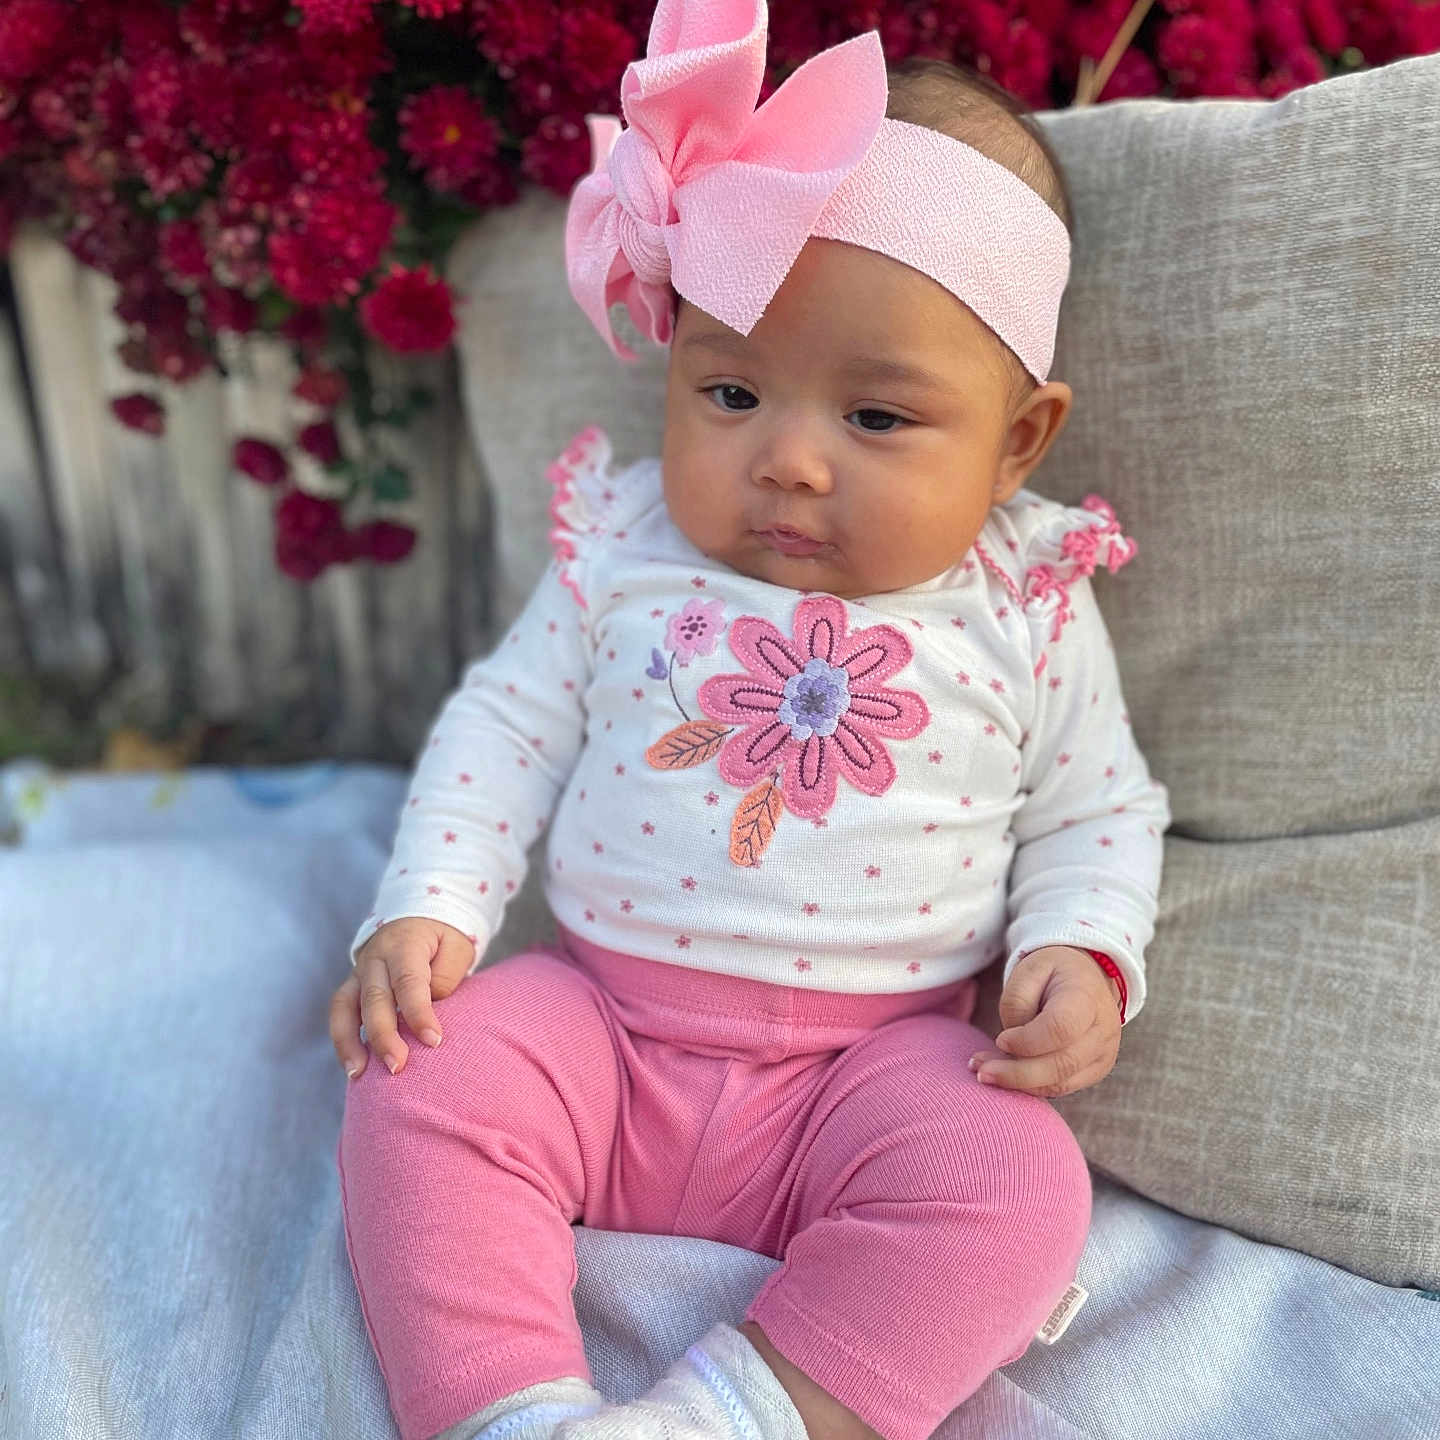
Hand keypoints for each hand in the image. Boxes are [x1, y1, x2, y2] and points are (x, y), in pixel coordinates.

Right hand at [330, 918, 475, 1079]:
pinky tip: (354, 1067)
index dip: (419, 1013)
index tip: (434, 1042)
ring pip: (346, 1007)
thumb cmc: (444, 938)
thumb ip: (445, 976)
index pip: (408, 981)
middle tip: (397, 1067)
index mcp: (404, 944)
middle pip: (374, 998)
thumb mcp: (457, 947)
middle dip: (383, 1036)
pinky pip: (340, 1013)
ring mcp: (359, 972)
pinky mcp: (353, 986)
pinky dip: (343, 1040)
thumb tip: (430, 1009)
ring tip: (358, 1075)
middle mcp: (375, 958)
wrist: (419, 918)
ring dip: (350, 1043)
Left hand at [967, 945, 1122, 1097]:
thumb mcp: (1028, 970)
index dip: (1026, 1041)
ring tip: (986, 1072)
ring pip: (1060, 1083)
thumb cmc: (1052, 972)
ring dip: (1019, 1084)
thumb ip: (1016, 1004)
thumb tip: (1010, 1048)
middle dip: (1016, 1073)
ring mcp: (1103, 1054)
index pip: (1060, 1029)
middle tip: (980, 1070)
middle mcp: (1102, 1030)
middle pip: (1061, 1064)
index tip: (1000, 1039)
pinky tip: (1006, 1076)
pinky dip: (1030, 1087)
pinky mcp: (1095, 1071)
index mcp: (1087, 997)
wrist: (1085, 978)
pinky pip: (1061, 1088)